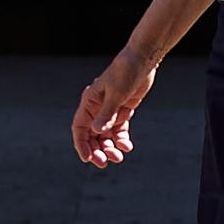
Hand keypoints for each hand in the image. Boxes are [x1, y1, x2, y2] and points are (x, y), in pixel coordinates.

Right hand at [70, 49, 157, 167]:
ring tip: (118, 157)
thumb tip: (96, 132)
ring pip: (105, 135)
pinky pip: (119, 130)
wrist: (142, 60)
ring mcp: (110, 110)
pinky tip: (127, 146)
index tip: (87, 158)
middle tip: (104, 163)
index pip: (80, 127)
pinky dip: (121, 139)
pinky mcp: (123, 110)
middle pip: (92, 135)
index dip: (82, 144)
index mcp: (90, 102)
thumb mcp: (116, 94)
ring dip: (110, 147)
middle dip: (97, 149)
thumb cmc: (126, 73)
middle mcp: (97, 108)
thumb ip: (107, 114)